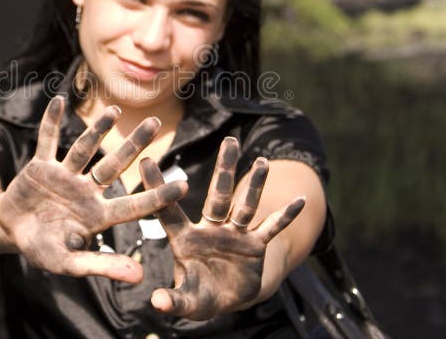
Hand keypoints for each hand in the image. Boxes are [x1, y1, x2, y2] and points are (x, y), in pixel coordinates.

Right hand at [0, 96, 186, 282]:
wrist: (10, 232)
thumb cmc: (43, 249)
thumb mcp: (70, 264)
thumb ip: (103, 266)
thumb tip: (141, 277)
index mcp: (97, 215)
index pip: (134, 205)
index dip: (158, 196)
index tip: (184, 185)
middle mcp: (86, 191)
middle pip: (114, 165)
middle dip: (133, 145)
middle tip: (156, 123)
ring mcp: (64, 176)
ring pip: (84, 149)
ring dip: (97, 129)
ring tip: (114, 111)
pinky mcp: (41, 166)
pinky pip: (47, 140)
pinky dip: (51, 122)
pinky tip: (60, 101)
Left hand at [140, 137, 305, 319]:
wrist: (225, 299)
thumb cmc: (198, 295)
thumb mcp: (185, 301)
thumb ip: (173, 300)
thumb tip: (156, 303)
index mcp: (185, 238)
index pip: (169, 210)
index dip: (158, 187)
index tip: (146, 160)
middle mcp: (211, 229)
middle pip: (218, 195)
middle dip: (224, 169)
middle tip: (230, 141)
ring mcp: (235, 235)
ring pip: (246, 206)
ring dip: (256, 185)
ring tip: (262, 162)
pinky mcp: (255, 246)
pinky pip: (272, 228)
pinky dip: (285, 217)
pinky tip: (299, 201)